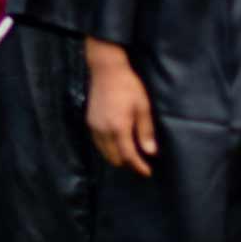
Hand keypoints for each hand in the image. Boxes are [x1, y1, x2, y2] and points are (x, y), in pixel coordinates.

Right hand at [85, 38, 157, 175]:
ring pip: (104, 153)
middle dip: (127, 163)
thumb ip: (145, 131)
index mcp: (118, 127)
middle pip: (114, 158)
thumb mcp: (142, 107)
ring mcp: (94, 127)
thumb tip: (151, 152)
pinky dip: (108, 148)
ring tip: (130, 152)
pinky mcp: (89, 122)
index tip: (147, 172)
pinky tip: (117, 141)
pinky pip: (98, 143)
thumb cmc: (128, 86)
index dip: (138, 166)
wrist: (106, 70)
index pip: (128, 156)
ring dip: (117, 156)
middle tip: (140, 161)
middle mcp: (103, 130)